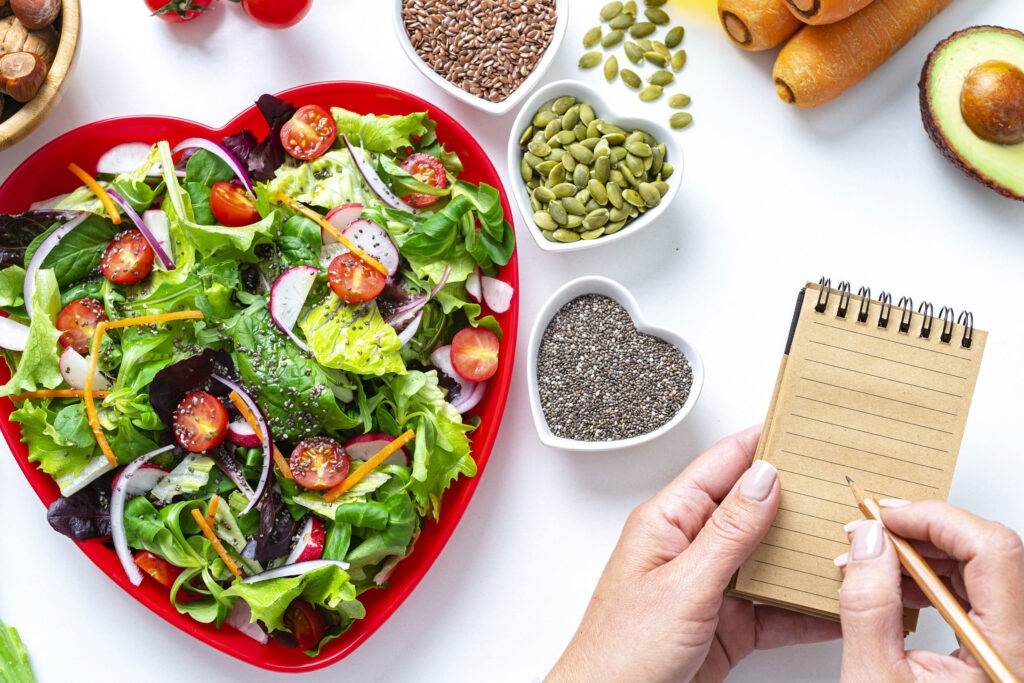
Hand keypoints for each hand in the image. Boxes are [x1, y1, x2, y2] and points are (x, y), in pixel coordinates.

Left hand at [547, 426, 840, 682]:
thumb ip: (727, 534)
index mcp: (668, 522)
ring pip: (770, 559)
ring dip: (808, 556)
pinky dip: (806, 607)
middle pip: (753, 510)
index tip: (802, 427)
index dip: (761, 443)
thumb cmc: (620, 650)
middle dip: (798, 500)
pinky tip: (836, 603)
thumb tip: (763, 480)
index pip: (721, 466)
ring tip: (853, 544)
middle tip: (845, 490)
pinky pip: (775, 608)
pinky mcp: (727, 625)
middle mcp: (690, 548)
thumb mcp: (683, 586)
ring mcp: (710, 586)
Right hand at [837, 502, 1023, 680]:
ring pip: (982, 569)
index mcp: (1006, 654)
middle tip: (874, 529)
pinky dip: (929, 577)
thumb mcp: (874, 676)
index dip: (936, 519)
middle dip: (925, 531)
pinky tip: (892, 583)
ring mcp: (1011, 648)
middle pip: (992, 553)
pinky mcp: (995, 650)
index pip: (993, 551)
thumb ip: (869, 603)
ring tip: (872, 559)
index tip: (886, 515)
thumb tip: (869, 540)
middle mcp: (1020, 647)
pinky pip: (972, 593)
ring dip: (923, 552)